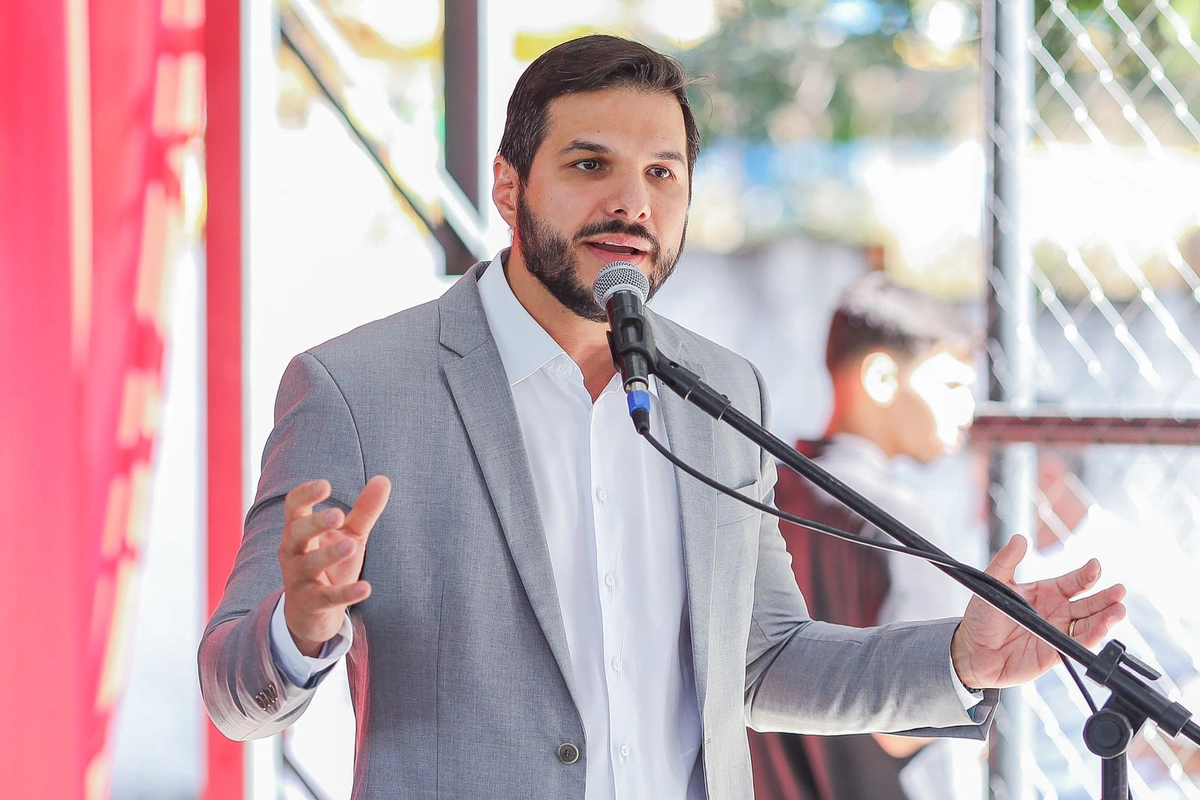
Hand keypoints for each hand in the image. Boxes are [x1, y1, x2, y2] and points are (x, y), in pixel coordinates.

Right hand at [279, 476, 391, 656]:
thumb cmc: (329, 564)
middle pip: (297, 532)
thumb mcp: (348, 535)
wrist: (311, 612)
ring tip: (351, 545)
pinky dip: (346, 593)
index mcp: (299, 530)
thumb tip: (384, 479)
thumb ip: (364, 511)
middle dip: (316, 523)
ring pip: (309, 564)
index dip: (305, 495)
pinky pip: (328, 597)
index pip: (293, 507)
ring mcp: (299, 578)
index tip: (325, 485)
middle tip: (338, 514)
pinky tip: (366, 588)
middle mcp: (294, 552)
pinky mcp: (312, 603)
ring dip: (329, 554)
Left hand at [950, 534, 1125, 689]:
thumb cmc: (983, 616)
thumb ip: (1006, 561)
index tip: (1095, 566)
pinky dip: (1092, 638)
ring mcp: (1059, 632)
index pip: (1073, 582)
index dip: (1086, 574)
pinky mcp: (1056, 653)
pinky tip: (1102, 630)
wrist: (972, 649)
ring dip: (1106, 618)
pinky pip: (1077, 645)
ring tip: (1119, 610)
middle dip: (1105, 597)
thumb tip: (1019, 538)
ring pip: (1089, 624)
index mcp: (1046, 592)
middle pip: (1089, 603)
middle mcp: (1058, 611)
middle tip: (1119, 591)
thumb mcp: (993, 583)